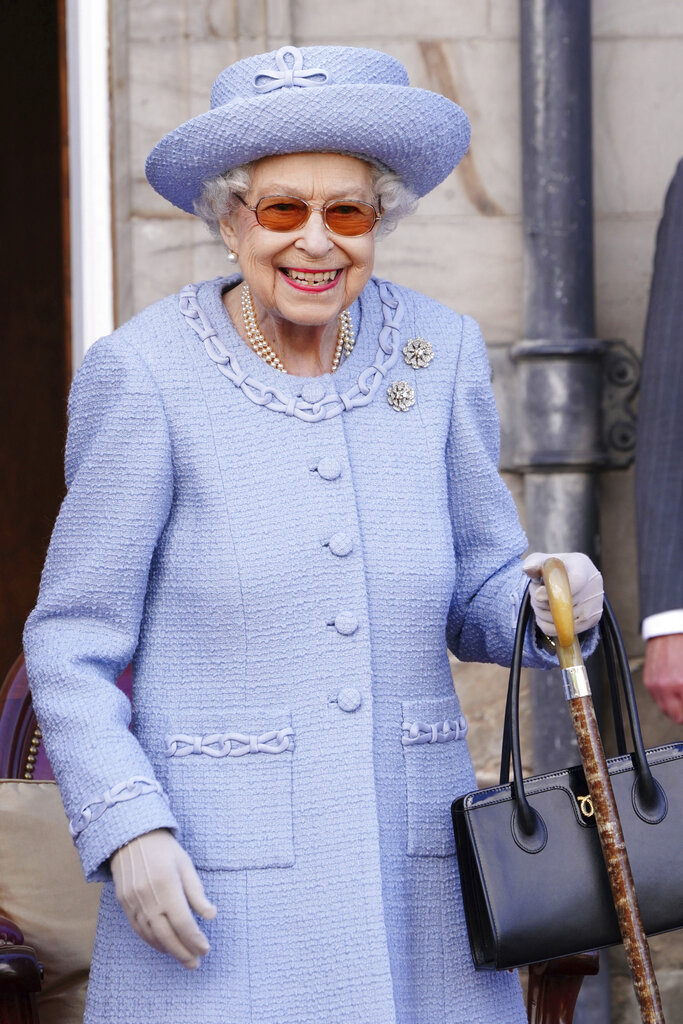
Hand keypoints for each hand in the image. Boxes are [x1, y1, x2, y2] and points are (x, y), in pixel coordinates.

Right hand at [110, 828, 216, 967]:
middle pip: (167, 935)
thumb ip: (197, 892)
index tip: (205, 949)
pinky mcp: (124, 903)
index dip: (195, 939)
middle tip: (195, 963)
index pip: (183, 922)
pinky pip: (138, 929)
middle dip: (183, 952)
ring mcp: (134, 902)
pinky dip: (152, 941)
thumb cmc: (163, 849)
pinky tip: (163, 946)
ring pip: (152, 936)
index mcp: (167, 886)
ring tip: (183, 958)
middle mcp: (148, 898)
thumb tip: (210, 915)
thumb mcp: (185, 864)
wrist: (131, 837)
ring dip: (168, 950)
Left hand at [522, 552, 602, 636]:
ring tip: (541, 600)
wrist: (573, 577)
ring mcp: (595, 605)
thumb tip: (527, 569)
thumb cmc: (556, 568)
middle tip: (535, 593)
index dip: (555, 591)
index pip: (575, 582)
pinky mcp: (592, 621)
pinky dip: (547, 624)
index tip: (537, 594)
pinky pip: (562, 631)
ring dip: (542, 613)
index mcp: (582, 566)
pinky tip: (547, 612)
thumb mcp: (543, 561)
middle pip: (563, 604)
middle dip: (540, 601)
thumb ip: (533, 562)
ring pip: (561, 620)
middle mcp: (594, 585)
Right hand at [643, 634, 682, 723]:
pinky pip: (656, 698)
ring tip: (680, 697)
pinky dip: (665, 697)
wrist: (669, 631)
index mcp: (681, 684)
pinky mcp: (648, 680)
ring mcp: (655, 684)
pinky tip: (672, 689)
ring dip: (674, 707)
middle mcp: (666, 686)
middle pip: (676, 716)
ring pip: (665, 710)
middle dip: (682, 712)